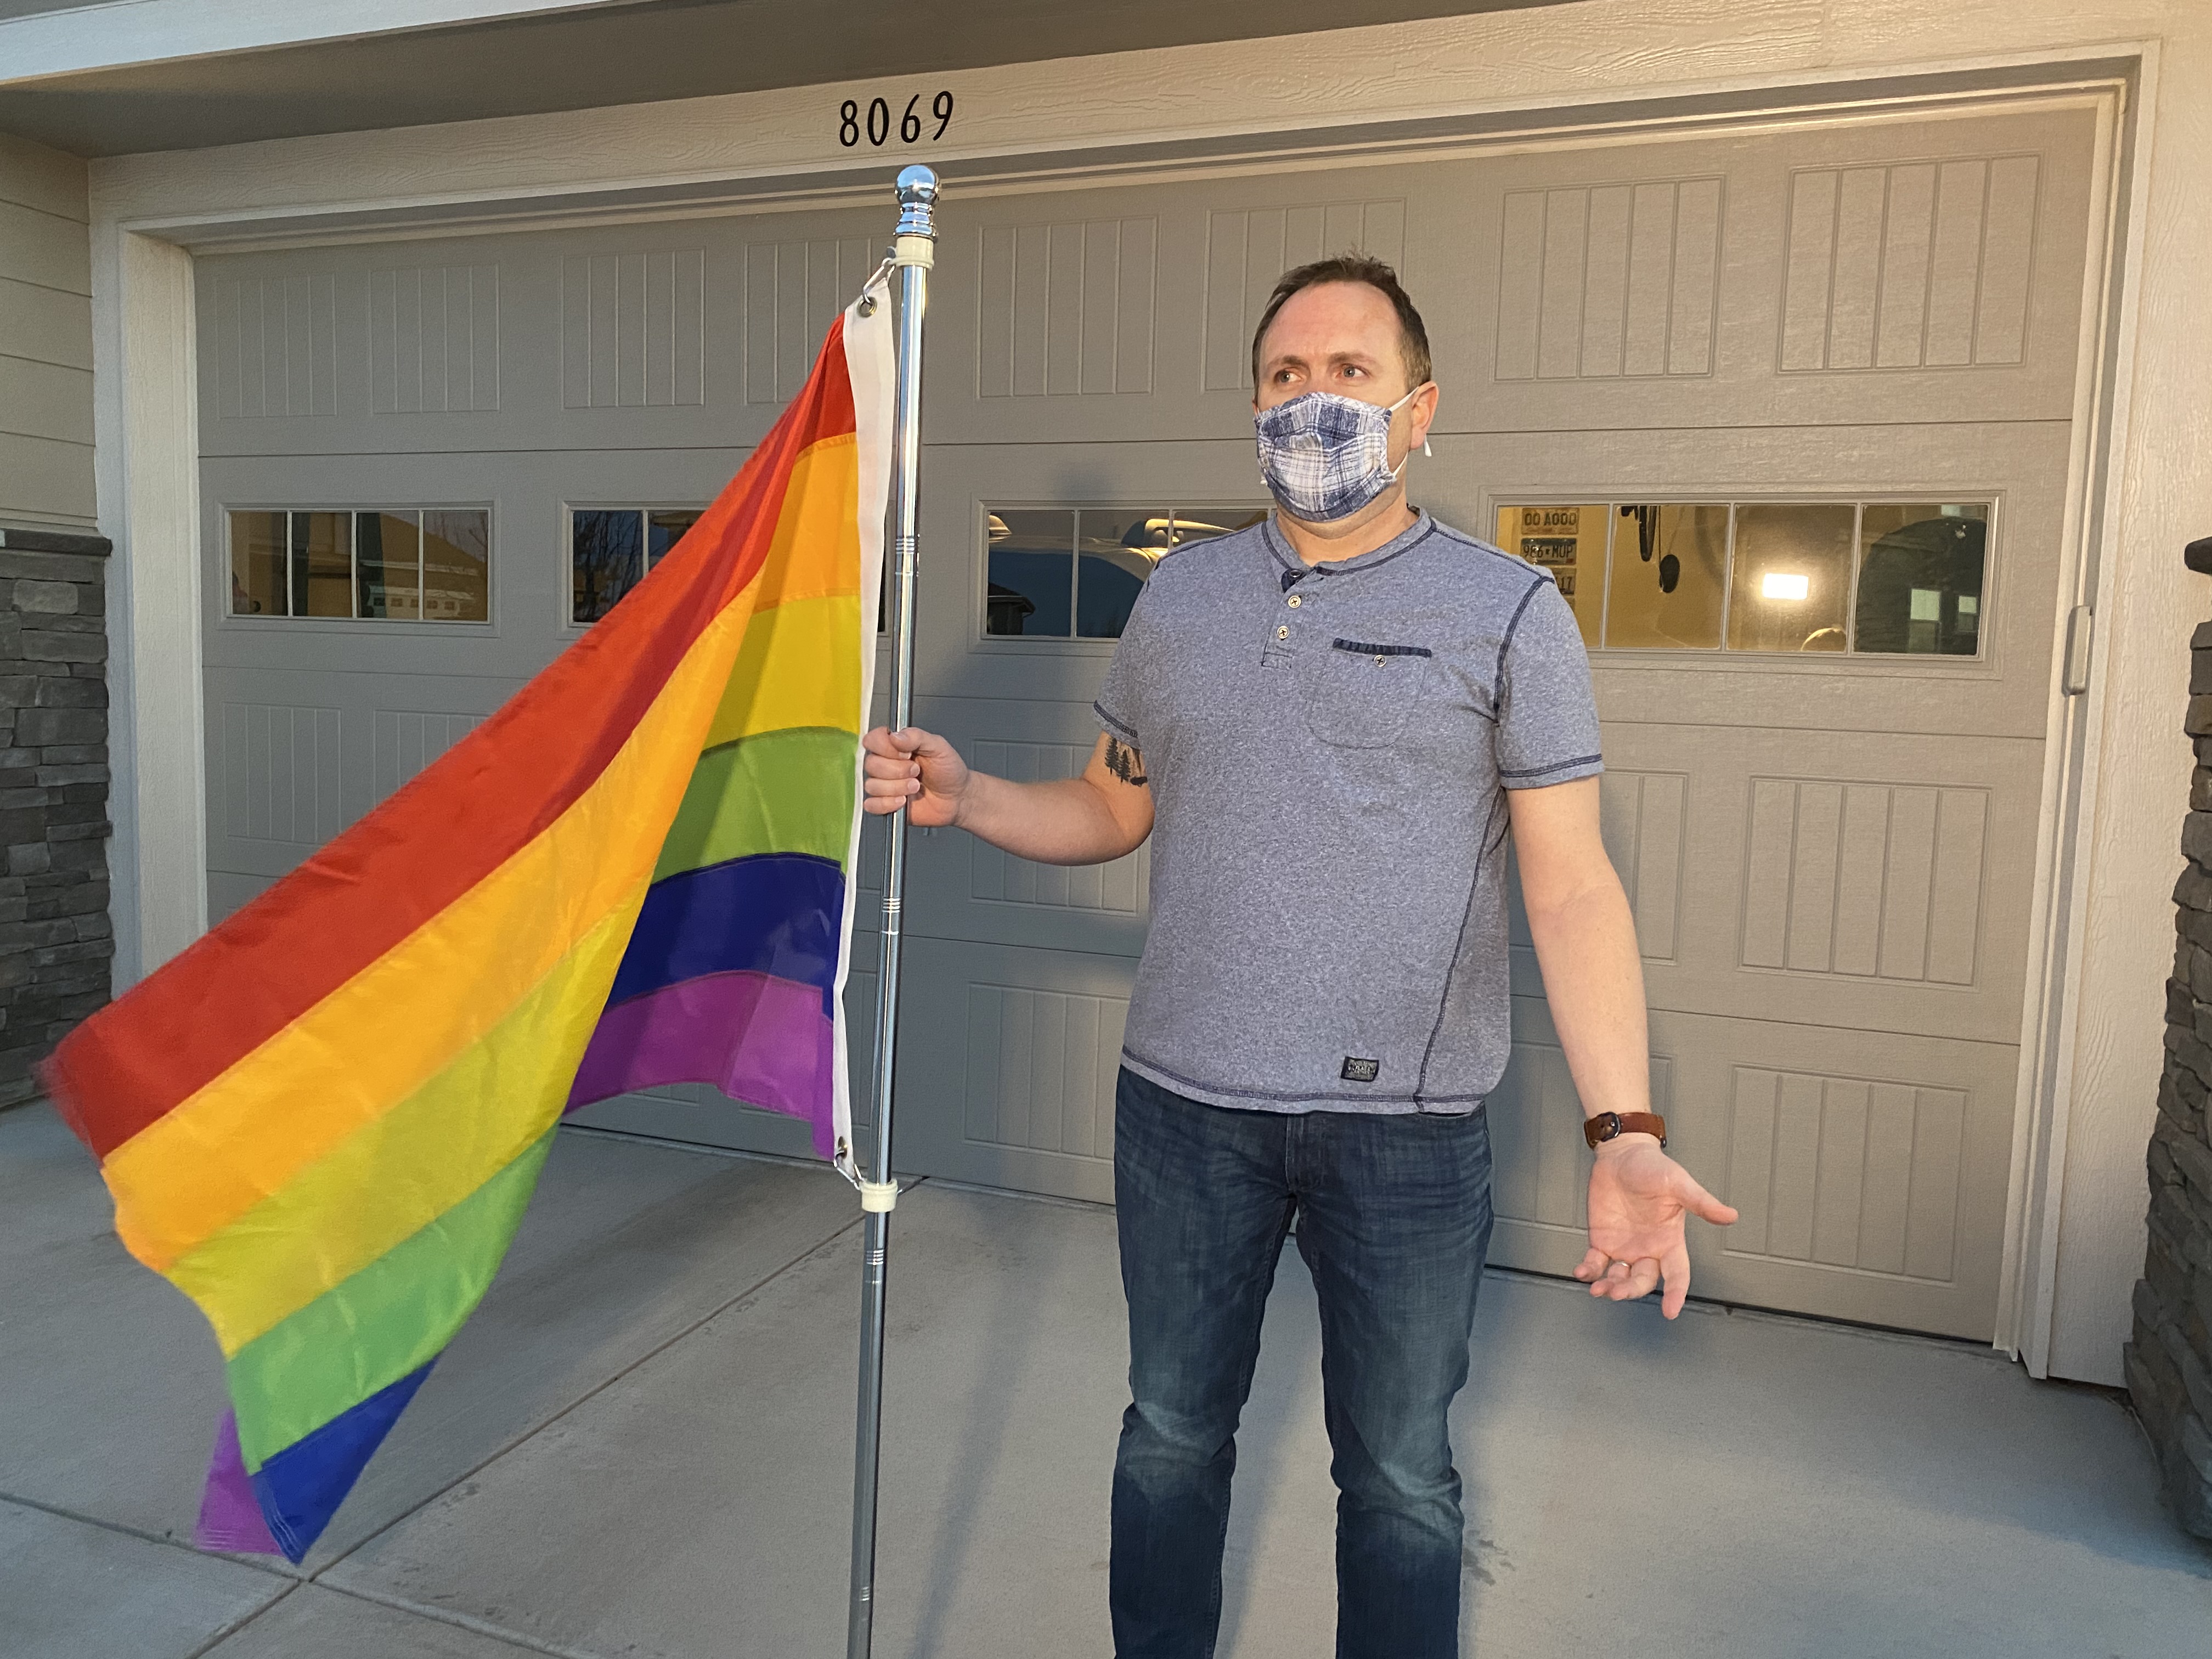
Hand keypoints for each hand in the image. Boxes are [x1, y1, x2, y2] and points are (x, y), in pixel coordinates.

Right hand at [861, 726, 969, 826]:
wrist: (957, 797)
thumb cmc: (949, 771)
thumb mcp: (938, 747)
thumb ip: (916, 737)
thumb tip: (895, 735)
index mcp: (895, 746)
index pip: (872, 740)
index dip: (885, 747)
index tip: (906, 753)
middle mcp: (886, 763)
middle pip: (871, 764)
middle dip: (897, 770)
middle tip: (916, 771)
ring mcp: (884, 784)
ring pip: (872, 785)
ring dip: (897, 787)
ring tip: (915, 786)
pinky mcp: (885, 804)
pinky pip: (871, 805)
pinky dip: (887, 804)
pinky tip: (903, 801)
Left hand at [1576, 1136, 1737, 1318]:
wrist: (1622, 1154)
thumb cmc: (1654, 1168)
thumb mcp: (1679, 1184)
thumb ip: (1702, 1203)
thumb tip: (1731, 1216)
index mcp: (1670, 1241)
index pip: (1677, 1274)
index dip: (1675, 1294)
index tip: (1670, 1312)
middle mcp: (1648, 1249)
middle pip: (1643, 1281)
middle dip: (1631, 1290)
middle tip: (1618, 1292)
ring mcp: (1624, 1247)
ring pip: (1618, 1277)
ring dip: (1609, 1286)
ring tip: (1599, 1288)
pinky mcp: (1602, 1240)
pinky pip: (1595, 1263)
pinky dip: (1589, 1270)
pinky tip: (1582, 1272)